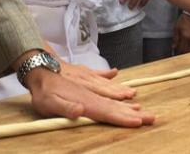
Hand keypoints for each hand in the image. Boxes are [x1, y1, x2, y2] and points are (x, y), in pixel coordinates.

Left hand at [24, 68, 154, 127]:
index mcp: (85, 101)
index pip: (108, 112)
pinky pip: (99, 75)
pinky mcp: (83, 74)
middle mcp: (90, 91)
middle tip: (150, 117)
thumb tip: (81, 110)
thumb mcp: (49, 104)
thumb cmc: (43, 91)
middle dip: (132, 111)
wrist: (38, 67)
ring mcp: (88, 81)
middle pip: (114, 104)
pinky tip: (115, 73)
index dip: (123, 118)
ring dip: (123, 95)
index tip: (139, 122)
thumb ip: (65, 108)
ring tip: (137, 100)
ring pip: (110, 90)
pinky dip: (108, 75)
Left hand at [172, 14, 189, 53]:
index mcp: (184, 36)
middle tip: (181, 52)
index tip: (177, 52)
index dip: (179, 51)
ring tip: (186, 50)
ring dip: (189, 50)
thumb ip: (175, 38)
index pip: (181, 48)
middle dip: (184, 52)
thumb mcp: (176, 28)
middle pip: (188, 50)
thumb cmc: (184, 19)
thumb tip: (173, 46)